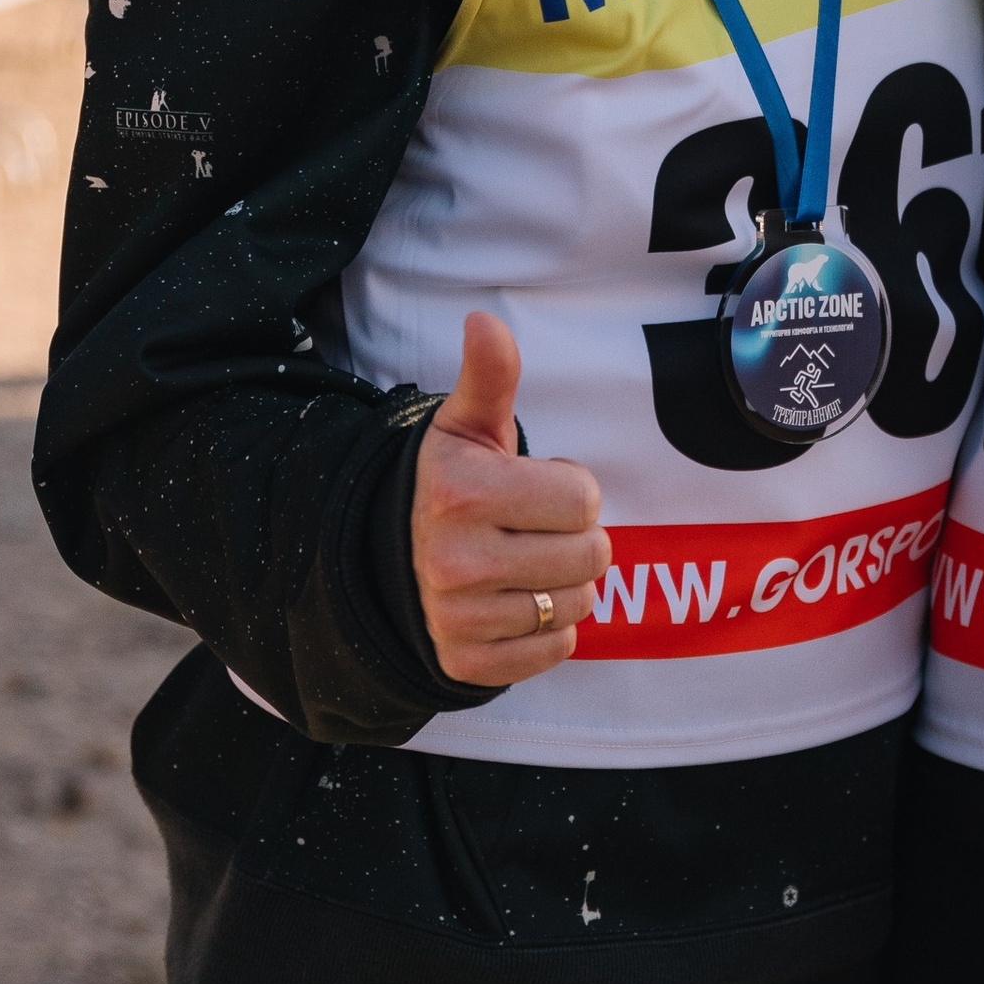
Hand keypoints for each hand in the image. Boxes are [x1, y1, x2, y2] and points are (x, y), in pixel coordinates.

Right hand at [409, 311, 608, 685]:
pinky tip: (517, 602)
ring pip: (578, 605)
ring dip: (568, 583)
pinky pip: (556, 650)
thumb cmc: (452, 483)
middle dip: (577, 536)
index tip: (537, 487)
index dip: (573, 489)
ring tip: (528, 563)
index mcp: (461, 493)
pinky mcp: (467, 663)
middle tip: (535, 528)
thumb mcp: (467, 427)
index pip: (584, 500)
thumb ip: (490, 376)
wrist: (392, 559)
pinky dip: (551, 630)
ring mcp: (458, 619)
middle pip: (591, 556)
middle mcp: (454, 561)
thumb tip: (483, 320)